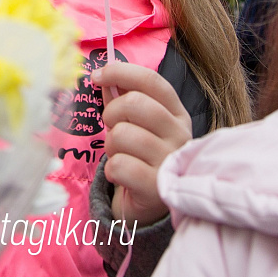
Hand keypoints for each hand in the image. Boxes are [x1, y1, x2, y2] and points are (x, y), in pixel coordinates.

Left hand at [91, 61, 191, 226]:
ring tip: (120, 154)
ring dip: (111, 145)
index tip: (96, 75)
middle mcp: (181, 135)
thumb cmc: (141, 154)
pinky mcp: (158, 188)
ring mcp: (171, 162)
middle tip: (111, 127)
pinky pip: (119, 165)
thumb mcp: (135, 123)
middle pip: (135, 103)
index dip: (120, 72)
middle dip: (111, 112)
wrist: (150, 204)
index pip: (152, 81)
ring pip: (123, 134)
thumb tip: (104, 76)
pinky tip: (122, 175)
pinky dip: (112, 170)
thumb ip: (121, 98)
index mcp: (177, 114)